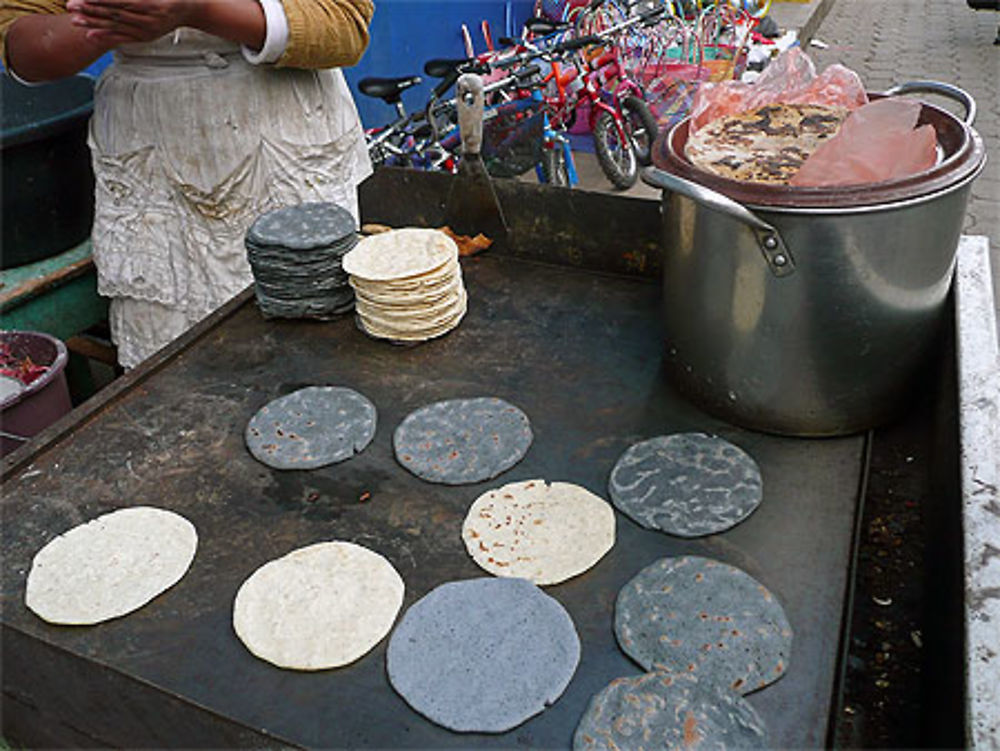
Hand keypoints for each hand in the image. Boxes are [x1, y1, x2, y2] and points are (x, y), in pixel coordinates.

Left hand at [66, 0, 193, 44]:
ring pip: (116, 26)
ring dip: (93, 23)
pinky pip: (123, 38)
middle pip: (114, 14)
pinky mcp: (145, 37)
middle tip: (71, 5)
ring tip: (75, 20)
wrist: (189, 9)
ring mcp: (146, 30)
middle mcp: (148, 19)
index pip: (119, 1)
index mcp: (150, 3)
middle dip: (90, 9)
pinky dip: (106, 37)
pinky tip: (91, 35)